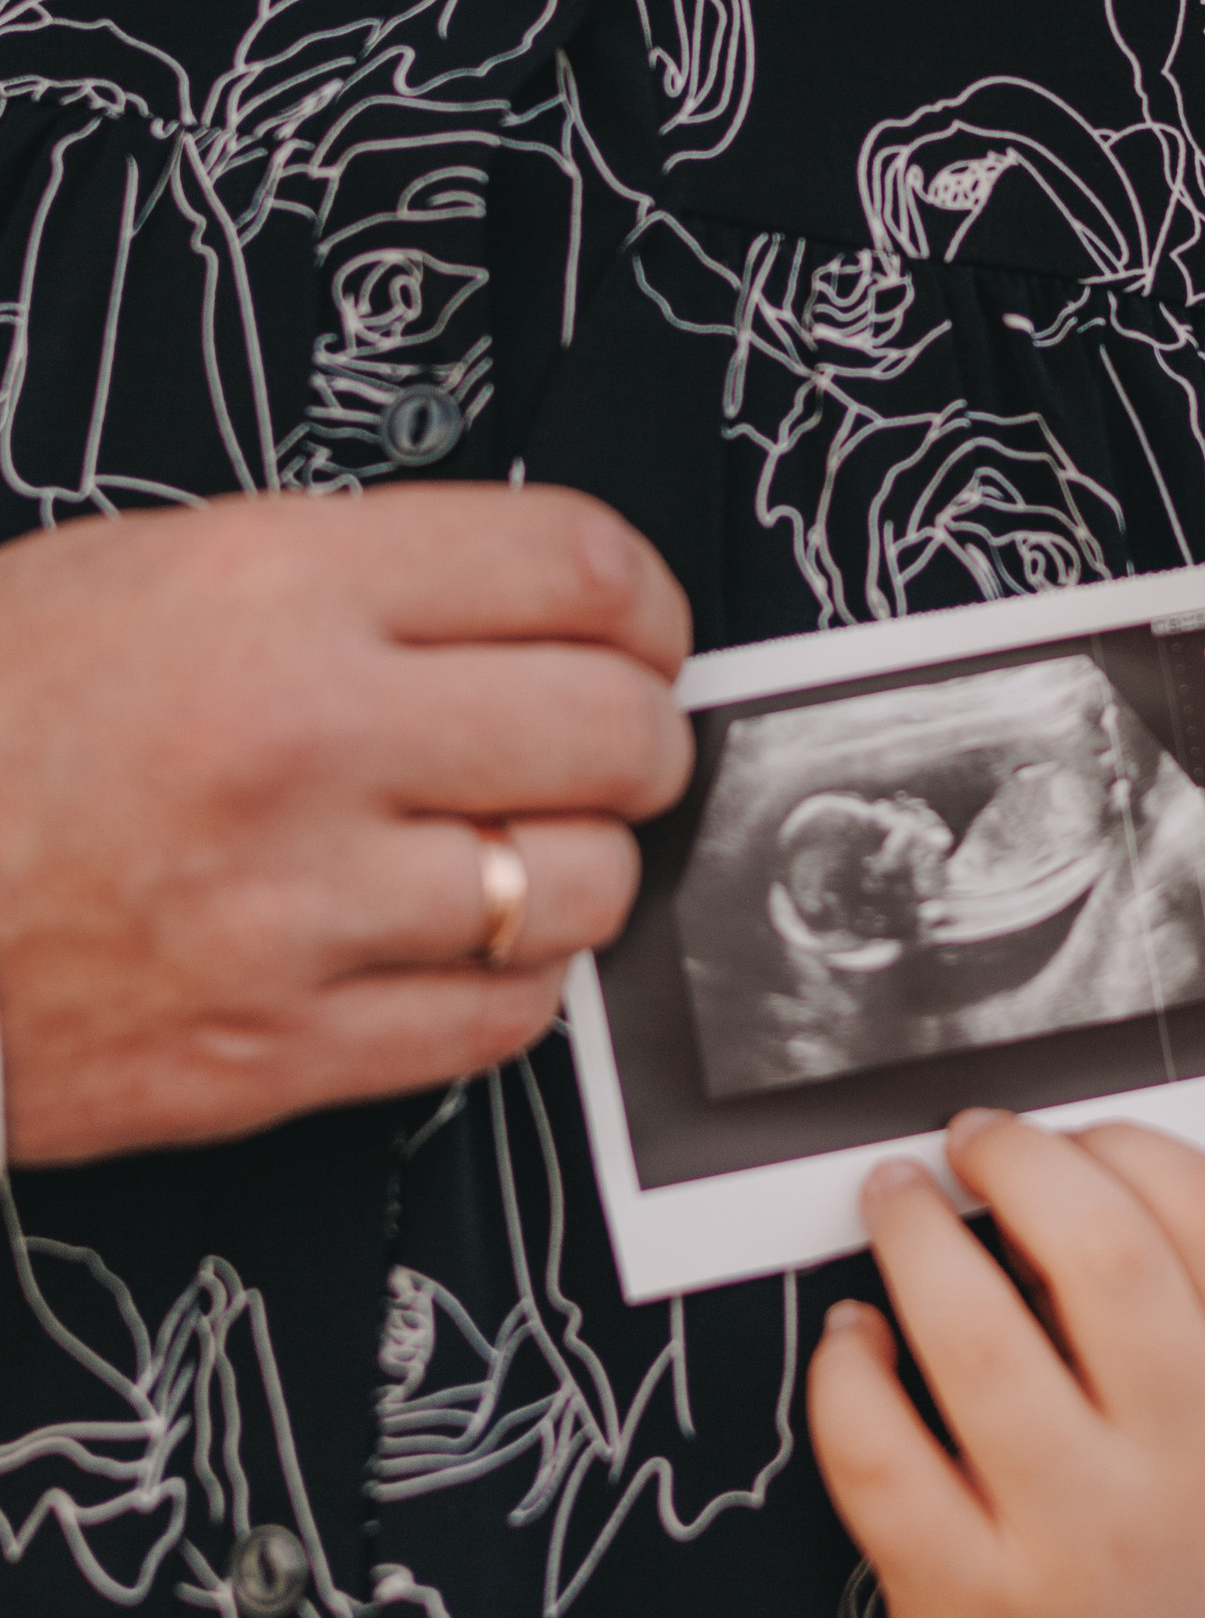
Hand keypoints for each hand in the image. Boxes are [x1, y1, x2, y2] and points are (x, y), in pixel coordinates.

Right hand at [0, 487, 692, 1162]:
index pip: (577, 568)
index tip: (640, 628)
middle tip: (604, 741)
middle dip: (637, 736)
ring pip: (580, 887)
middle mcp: (304, 742)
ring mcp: (299, 909)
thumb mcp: (147, 574)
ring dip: (577, 868)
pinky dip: (509, 982)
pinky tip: (453, 942)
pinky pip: (502, 1020)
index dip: (644, 601)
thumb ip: (353, 584)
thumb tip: (539, 611)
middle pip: (615, 730)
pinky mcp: (281, 1049)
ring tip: (513, 847)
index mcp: (273, 592)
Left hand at [808, 1112, 1204, 1617]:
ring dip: (915, 1241)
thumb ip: (1190, 1315)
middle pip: (1107, 1258)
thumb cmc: (1176, 1551)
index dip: (1133, 1143)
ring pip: (979, 1343)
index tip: (1068, 1130)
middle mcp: (1183, 1466)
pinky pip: (880, 1453)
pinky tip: (853, 1338)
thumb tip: (1052, 1171)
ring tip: (892, 1203)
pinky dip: (849, 1371)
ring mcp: (1074, 1537)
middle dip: (1018, 1164)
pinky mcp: (965, 1595)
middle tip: (967, 1141)